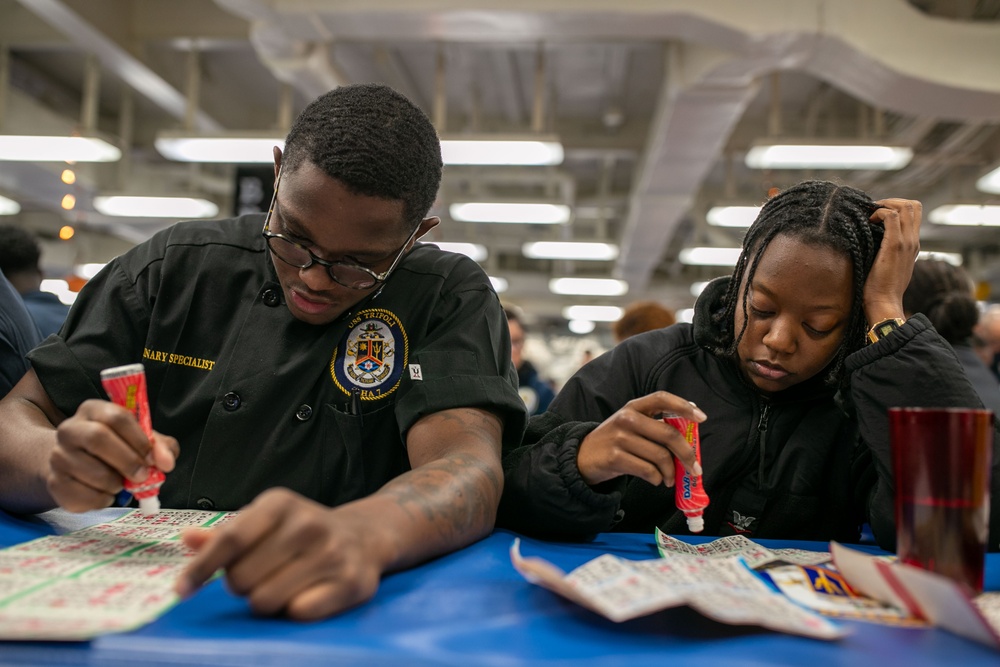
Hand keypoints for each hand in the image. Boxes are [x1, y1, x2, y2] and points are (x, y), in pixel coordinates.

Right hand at [48, 399, 176, 511]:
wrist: (74, 463)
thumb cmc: (115, 447)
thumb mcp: (140, 439)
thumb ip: (160, 446)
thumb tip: (167, 462)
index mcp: (93, 410)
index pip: (116, 417)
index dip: (138, 439)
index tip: (152, 458)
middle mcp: (70, 429)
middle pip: (98, 438)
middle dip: (127, 461)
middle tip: (142, 476)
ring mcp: (58, 456)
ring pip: (92, 472)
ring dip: (116, 484)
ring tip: (121, 484)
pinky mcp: (54, 483)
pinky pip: (82, 496)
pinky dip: (103, 500)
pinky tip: (106, 494)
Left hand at [177, 488, 383, 619]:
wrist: (364, 537)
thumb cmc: (302, 532)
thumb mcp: (265, 522)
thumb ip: (226, 534)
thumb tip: (188, 538)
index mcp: (280, 503)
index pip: (231, 539)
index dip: (202, 568)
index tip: (182, 590)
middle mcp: (308, 523)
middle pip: (242, 578)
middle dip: (242, 585)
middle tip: (259, 576)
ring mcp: (332, 553)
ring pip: (266, 600)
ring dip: (266, 600)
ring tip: (282, 585)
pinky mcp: (350, 582)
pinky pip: (297, 613)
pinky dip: (294, 610)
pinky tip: (306, 593)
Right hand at [577, 391, 706, 486]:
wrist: (582, 457)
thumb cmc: (615, 442)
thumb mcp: (631, 426)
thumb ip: (655, 426)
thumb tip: (690, 437)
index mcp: (634, 406)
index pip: (662, 398)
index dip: (684, 406)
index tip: (701, 418)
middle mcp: (627, 418)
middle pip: (668, 434)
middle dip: (687, 454)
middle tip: (695, 469)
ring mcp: (620, 437)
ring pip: (660, 456)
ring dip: (671, 472)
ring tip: (670, 479)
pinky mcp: (615, 457)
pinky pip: (648, 471)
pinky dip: (657, 479)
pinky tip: (656, 480)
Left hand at [863, 198, 921, 324]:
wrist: (885, 303)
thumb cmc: (880, 288)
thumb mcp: (887, 266)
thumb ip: (886, 252)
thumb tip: (870, 242)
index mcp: (912, 245)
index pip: (914, 214)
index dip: (896, 207)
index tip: (877, 214)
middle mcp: (913, 241)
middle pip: (913, 205)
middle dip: (891, 201)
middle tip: (873, 211)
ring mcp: (906, 242)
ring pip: (906, 207)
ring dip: (885, 205)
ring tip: (870, 215)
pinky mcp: (895, 245)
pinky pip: (892, 217)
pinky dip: (879, 213)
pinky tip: (869, 222)